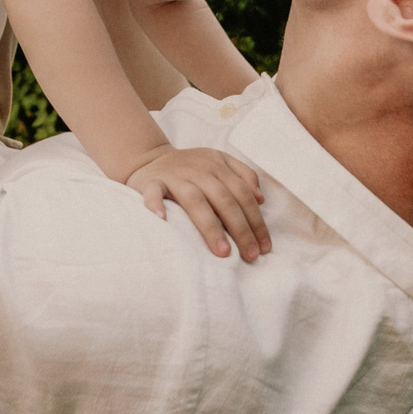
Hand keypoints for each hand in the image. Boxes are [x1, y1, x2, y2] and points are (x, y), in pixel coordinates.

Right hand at [125, 143, 270, 261]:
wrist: (149, 157)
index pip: (242, 194)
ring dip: (210, 226)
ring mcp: (174, 176)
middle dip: (240, 229)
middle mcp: (198, 170)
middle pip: (224, 199)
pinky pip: (153, 192)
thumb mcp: (219, 162)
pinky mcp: (151, 182)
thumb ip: (243, 175)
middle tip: (250, 255)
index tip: (264, 247)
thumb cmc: (189, 167)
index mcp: (218, 166)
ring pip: (195, 200)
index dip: (256, 221)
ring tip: (223, 251)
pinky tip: (162, 219)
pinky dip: (155, 204)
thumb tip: (261, 199)